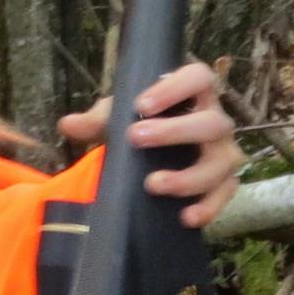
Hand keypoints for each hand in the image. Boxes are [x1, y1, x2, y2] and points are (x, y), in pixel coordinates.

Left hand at [57, 60, 242, 228]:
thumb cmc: (143, 127)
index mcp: (195, 95)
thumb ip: (97, 119)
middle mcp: (217, 121)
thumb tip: (68, 125)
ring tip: (152, 185)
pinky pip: (225, 195)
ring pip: (220, 164)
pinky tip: (185, 217)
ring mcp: (224, 154)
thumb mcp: (118, 119)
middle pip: (211, 123)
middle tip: (136, 138)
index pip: (199, 78)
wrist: (157, 158)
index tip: (142, 104)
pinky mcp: (225, 183)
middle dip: (174, 132)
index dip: (175, 88)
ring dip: (188, 176)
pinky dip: (208, 207)